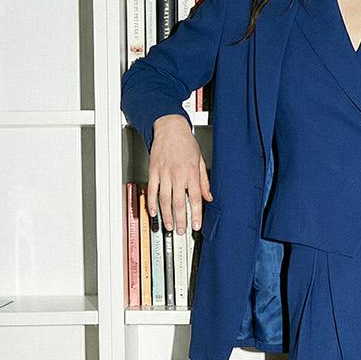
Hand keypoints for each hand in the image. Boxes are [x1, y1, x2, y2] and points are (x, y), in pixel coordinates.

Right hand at [147, 116, 211, 234]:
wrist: (170, 128)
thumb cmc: (186, 142)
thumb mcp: (200, 161)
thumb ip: (204, 181)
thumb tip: (208, 197)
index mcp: (191, 172)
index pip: (195, 198)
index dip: (196, 214)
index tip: (196, 225)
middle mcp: (178, 174)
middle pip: (179, 202)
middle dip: (181, 219)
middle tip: (182, 231)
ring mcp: (164, 173)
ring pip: (165, 199)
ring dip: (166, 215)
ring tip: (169, 226)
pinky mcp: (153, 171)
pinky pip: (152, 190)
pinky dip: (152, 202)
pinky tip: (154, 212)